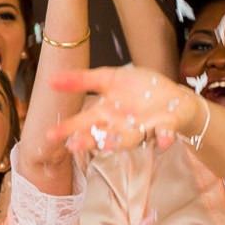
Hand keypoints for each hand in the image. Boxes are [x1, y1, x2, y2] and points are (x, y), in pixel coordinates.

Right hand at [46, 65, 202, 154]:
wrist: (173, 98)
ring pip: (129, 138)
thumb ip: (83, 80)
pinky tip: (163, 140)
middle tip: (74, 146)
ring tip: (106, 143)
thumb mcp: (110, 78)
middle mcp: (121, 126)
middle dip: (89, 141)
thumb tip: (51, 79)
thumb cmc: (140, 89)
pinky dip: (163, 136)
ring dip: (119, 142)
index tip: (50, 135)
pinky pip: (164, 132)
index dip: (68, 129)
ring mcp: (143, 128)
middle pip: (103, 136)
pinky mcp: (165, 126)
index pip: (83, 123)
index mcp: (106, 115)